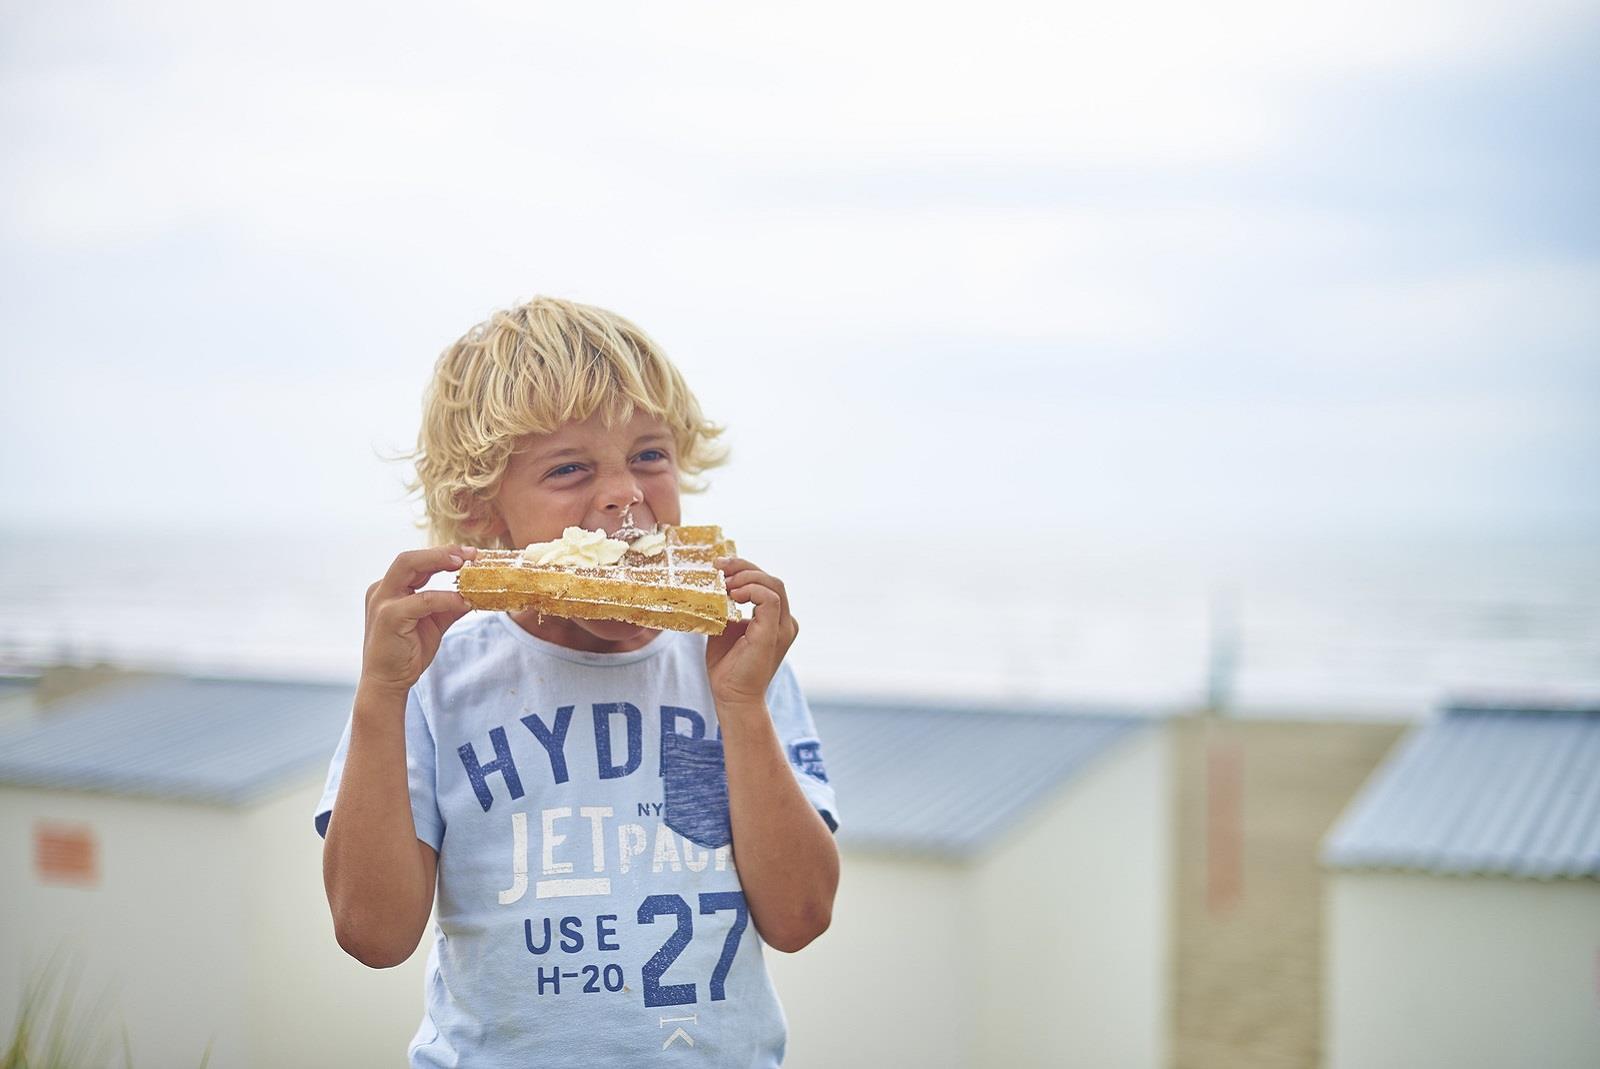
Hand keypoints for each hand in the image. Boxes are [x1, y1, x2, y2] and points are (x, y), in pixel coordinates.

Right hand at [360, 545, 478, 696]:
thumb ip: (448, 606)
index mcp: (390, 589)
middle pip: (409, 557)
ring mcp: (383, 602)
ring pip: (409, 566)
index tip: (469, 554)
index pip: (416, 563)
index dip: (443, 555)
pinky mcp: (389, 617)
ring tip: (467, 566)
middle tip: (471, 554)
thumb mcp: (432, 623)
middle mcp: (382, 590)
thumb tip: (474, 593)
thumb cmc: (406, 653)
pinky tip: (464, 602)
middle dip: (441, 552)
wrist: (387, 682)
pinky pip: (423, 600)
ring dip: (440, 562)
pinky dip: (446, 598)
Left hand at [705, 558, 798, 709]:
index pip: (765, 583)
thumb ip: (726, 607)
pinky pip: (771, 599)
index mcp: (776, 619)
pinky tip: (734, 595)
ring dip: (746, 577)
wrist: (732, 697)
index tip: (719, 566)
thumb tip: (714, 585)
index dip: (744, 569)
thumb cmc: (728, 667)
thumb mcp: (724, 628)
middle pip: (770, 578)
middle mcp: (785, 621)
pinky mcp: (774, 633)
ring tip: (724, 583)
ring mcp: (783, 627)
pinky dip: (752, 590)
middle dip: (743, 567)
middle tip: (718, 566)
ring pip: (773, 584)